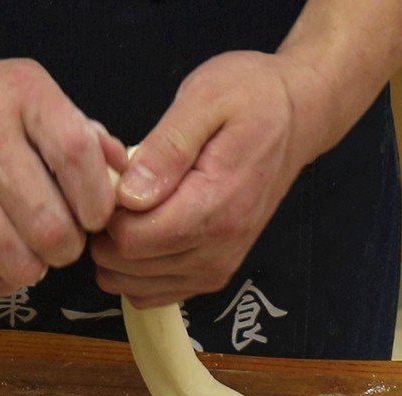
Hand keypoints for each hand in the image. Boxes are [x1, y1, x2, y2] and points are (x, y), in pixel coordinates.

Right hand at [0, 59, 127, 296]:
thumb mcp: (43, 98)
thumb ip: (89, 138)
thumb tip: (127, 184)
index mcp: (24, 97)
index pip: (75, 155)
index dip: (98, 200)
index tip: (98, 217)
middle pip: (48, 223)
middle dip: (70, 246)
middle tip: (68, 240)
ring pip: (15, 258)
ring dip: (38, 267)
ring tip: (37, 251)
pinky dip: (4, 278)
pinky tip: (8, 257)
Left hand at [92, 51, 328, 307]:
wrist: (297, 116)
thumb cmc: (250, 97)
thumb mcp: (204, 99)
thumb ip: (166, 148)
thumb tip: (130, 195)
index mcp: (216, 205)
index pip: (132, 239)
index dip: (105, 212)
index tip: (112, 179)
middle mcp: (219, 248)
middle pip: (127, 267)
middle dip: (105, 233)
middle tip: (116, 190)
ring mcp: (217, 266)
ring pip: (134, 286)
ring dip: (115, 255)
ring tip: (129, 209)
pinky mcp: (211, 274)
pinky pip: (152, 293)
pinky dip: (133, 271)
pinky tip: (139, 232)